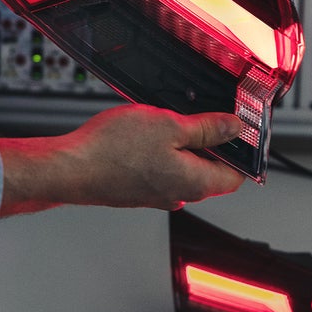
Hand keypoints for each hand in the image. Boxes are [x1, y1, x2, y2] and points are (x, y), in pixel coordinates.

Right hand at [0, 104, 245, 215]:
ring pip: (182, 169)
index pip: (236, 176)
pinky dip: (158, 153)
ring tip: (163, 120)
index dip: (241, 150)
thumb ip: (206, 128)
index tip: (236, 128)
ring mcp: (155, 196)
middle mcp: (178, 195)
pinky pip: (159, 171)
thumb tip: (235, 128)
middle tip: (195, 115)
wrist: (70, 168)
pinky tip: (142, 134)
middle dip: (208, 144)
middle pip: (209, 172)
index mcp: (194, 183)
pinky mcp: (135, 190)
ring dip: (180, 146)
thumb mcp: (170, 125)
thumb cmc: (114, 149)